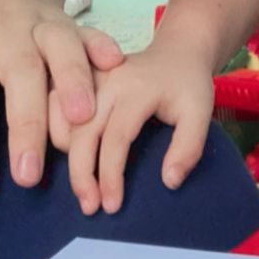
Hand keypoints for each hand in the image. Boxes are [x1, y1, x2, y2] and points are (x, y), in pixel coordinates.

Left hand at [0, 0, 122, 197]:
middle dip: (25, 120)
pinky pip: (91, 32)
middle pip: (17, 71)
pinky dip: (102, 46)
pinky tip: (116, 65)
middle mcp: (3, 30)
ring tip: (82, 119)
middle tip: (27, 174)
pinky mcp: (72, 23)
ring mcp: (42, 23)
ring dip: (74, 79)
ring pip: (60, 47)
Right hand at [63, 40, 214, 216]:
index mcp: (136, 87)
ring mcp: (91, 77)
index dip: (111, 175)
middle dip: (82, 174)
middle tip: (90, 207)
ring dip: (67, 156)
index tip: (112, 205)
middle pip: (83, 130)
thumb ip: (189, 148)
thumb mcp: (200, 113)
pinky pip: (57, 108)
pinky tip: (71, 159)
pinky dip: (58, 136)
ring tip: (82, 188)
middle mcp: (108, 80)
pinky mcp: (82, 80)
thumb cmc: (188, 85)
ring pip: (64, 119)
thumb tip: (168, 182)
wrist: (176, 51)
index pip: (116, 137)